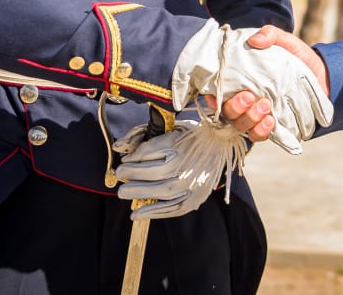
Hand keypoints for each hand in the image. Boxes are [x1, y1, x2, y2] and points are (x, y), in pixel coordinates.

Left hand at [114, 120, 247, 218]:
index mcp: (181, 145)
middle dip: (132, 177)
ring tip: (123, 193)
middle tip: (119, 178)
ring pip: (161, 192)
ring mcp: (192, 183)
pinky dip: (153, 212)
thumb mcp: (172, 129)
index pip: (149, 153)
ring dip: (138, 194)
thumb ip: (146, 139)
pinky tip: (137, 213)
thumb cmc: (194, 136)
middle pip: (153, 174)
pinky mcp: (196, 198)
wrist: (223, 144)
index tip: (124, 163)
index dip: (132, 160)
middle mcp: (186, 165)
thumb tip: (121, 149)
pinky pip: (172, 208)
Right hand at [171, 20, 331, 153]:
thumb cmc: (297, 58)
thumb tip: (254, 40)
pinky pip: (259, 135)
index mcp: (241, 82)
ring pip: (241, 126)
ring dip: (249, 119)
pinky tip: (271, 121)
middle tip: (250, 96)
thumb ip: (271, 35)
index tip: (217, 94)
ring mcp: (257, 116)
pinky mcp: (272, 127)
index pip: (217, 93)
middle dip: (235, 108)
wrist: (323, 76)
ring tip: (265, 105)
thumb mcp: (285, 42)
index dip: (212, 97)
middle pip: (228, 113)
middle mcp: (245, 102)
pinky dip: (262, 131)